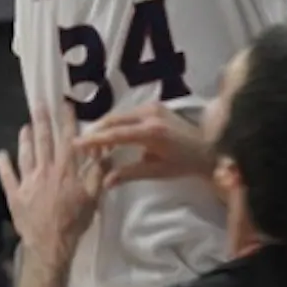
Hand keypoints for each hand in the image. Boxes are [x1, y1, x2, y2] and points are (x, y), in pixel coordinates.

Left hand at [0, 104, 106, 270]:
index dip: (67, 120)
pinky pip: (7, 176)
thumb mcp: (93, 198)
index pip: (67, 139)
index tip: (65, 104)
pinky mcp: (15, 194)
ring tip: (25, 126)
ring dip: (25, 139)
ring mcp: (28, 181)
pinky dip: (3, 164)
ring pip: (25, 154)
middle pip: (43, 141)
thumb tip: (105, 153)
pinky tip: (1, 154)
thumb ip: (98, 174)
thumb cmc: (74, 222)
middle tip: (38, 104)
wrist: (50, 244)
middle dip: (41, 121)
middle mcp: (45, 170)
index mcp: (65, 170)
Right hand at [73, 103, 210, 187]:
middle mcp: (150, 114)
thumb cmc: (185, 164)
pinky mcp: (155, 105)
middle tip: (82, 145)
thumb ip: (129, 174)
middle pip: (113, 119)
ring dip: (105, 127)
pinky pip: (129, 112)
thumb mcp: (157, 172)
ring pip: (119, 114)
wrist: (210, 149)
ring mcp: (153, 107)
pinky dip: (116, 122)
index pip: (115, 134)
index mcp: (151, 132)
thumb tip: (105, 182)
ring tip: (94, 142)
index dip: (93, 139)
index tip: (76, 144)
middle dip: (96, 132)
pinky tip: (111, 134)